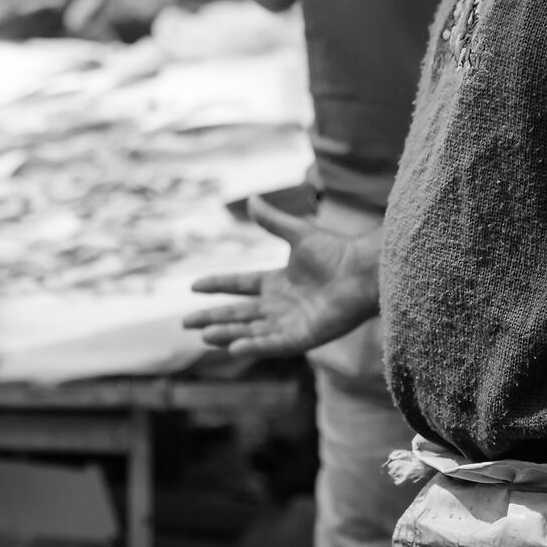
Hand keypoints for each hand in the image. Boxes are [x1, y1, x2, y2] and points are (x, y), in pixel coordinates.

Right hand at [184, 197, 381, 356]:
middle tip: (184, 323)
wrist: (363, 270)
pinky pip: (273, 344)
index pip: (239, 285)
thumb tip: (250, 199)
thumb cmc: (337, 251)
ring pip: (250, 332)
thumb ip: (271, 222)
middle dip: (212, 319)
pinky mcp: (303, 337)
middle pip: (238, 314)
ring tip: (202, 336)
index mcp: (277, 282)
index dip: (216, 286)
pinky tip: (233, 347)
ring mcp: (291, 323)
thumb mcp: (297, 233)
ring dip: (227, 334)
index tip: (193, 286)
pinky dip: (253, 346)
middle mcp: (280, 305)